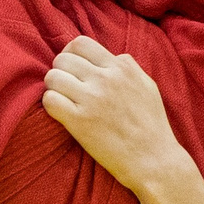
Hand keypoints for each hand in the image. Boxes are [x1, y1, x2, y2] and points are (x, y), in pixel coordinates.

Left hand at [41, 36, 191, 195]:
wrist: (153, 160)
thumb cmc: (152, 126)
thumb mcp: (147, 86)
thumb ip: (129, 67)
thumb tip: (113, 57)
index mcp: (122, 67)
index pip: (80, 43)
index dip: (70, 53)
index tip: (72, 68)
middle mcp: (105, 79)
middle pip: (62, 59)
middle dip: (60, 71)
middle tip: (66, 87)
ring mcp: (91, 99)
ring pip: (52, 77)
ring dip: (53, 88)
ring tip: (63, 100)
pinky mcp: (79, 121)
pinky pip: (50, 100)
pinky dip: (51, 105)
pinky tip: (61, 113)